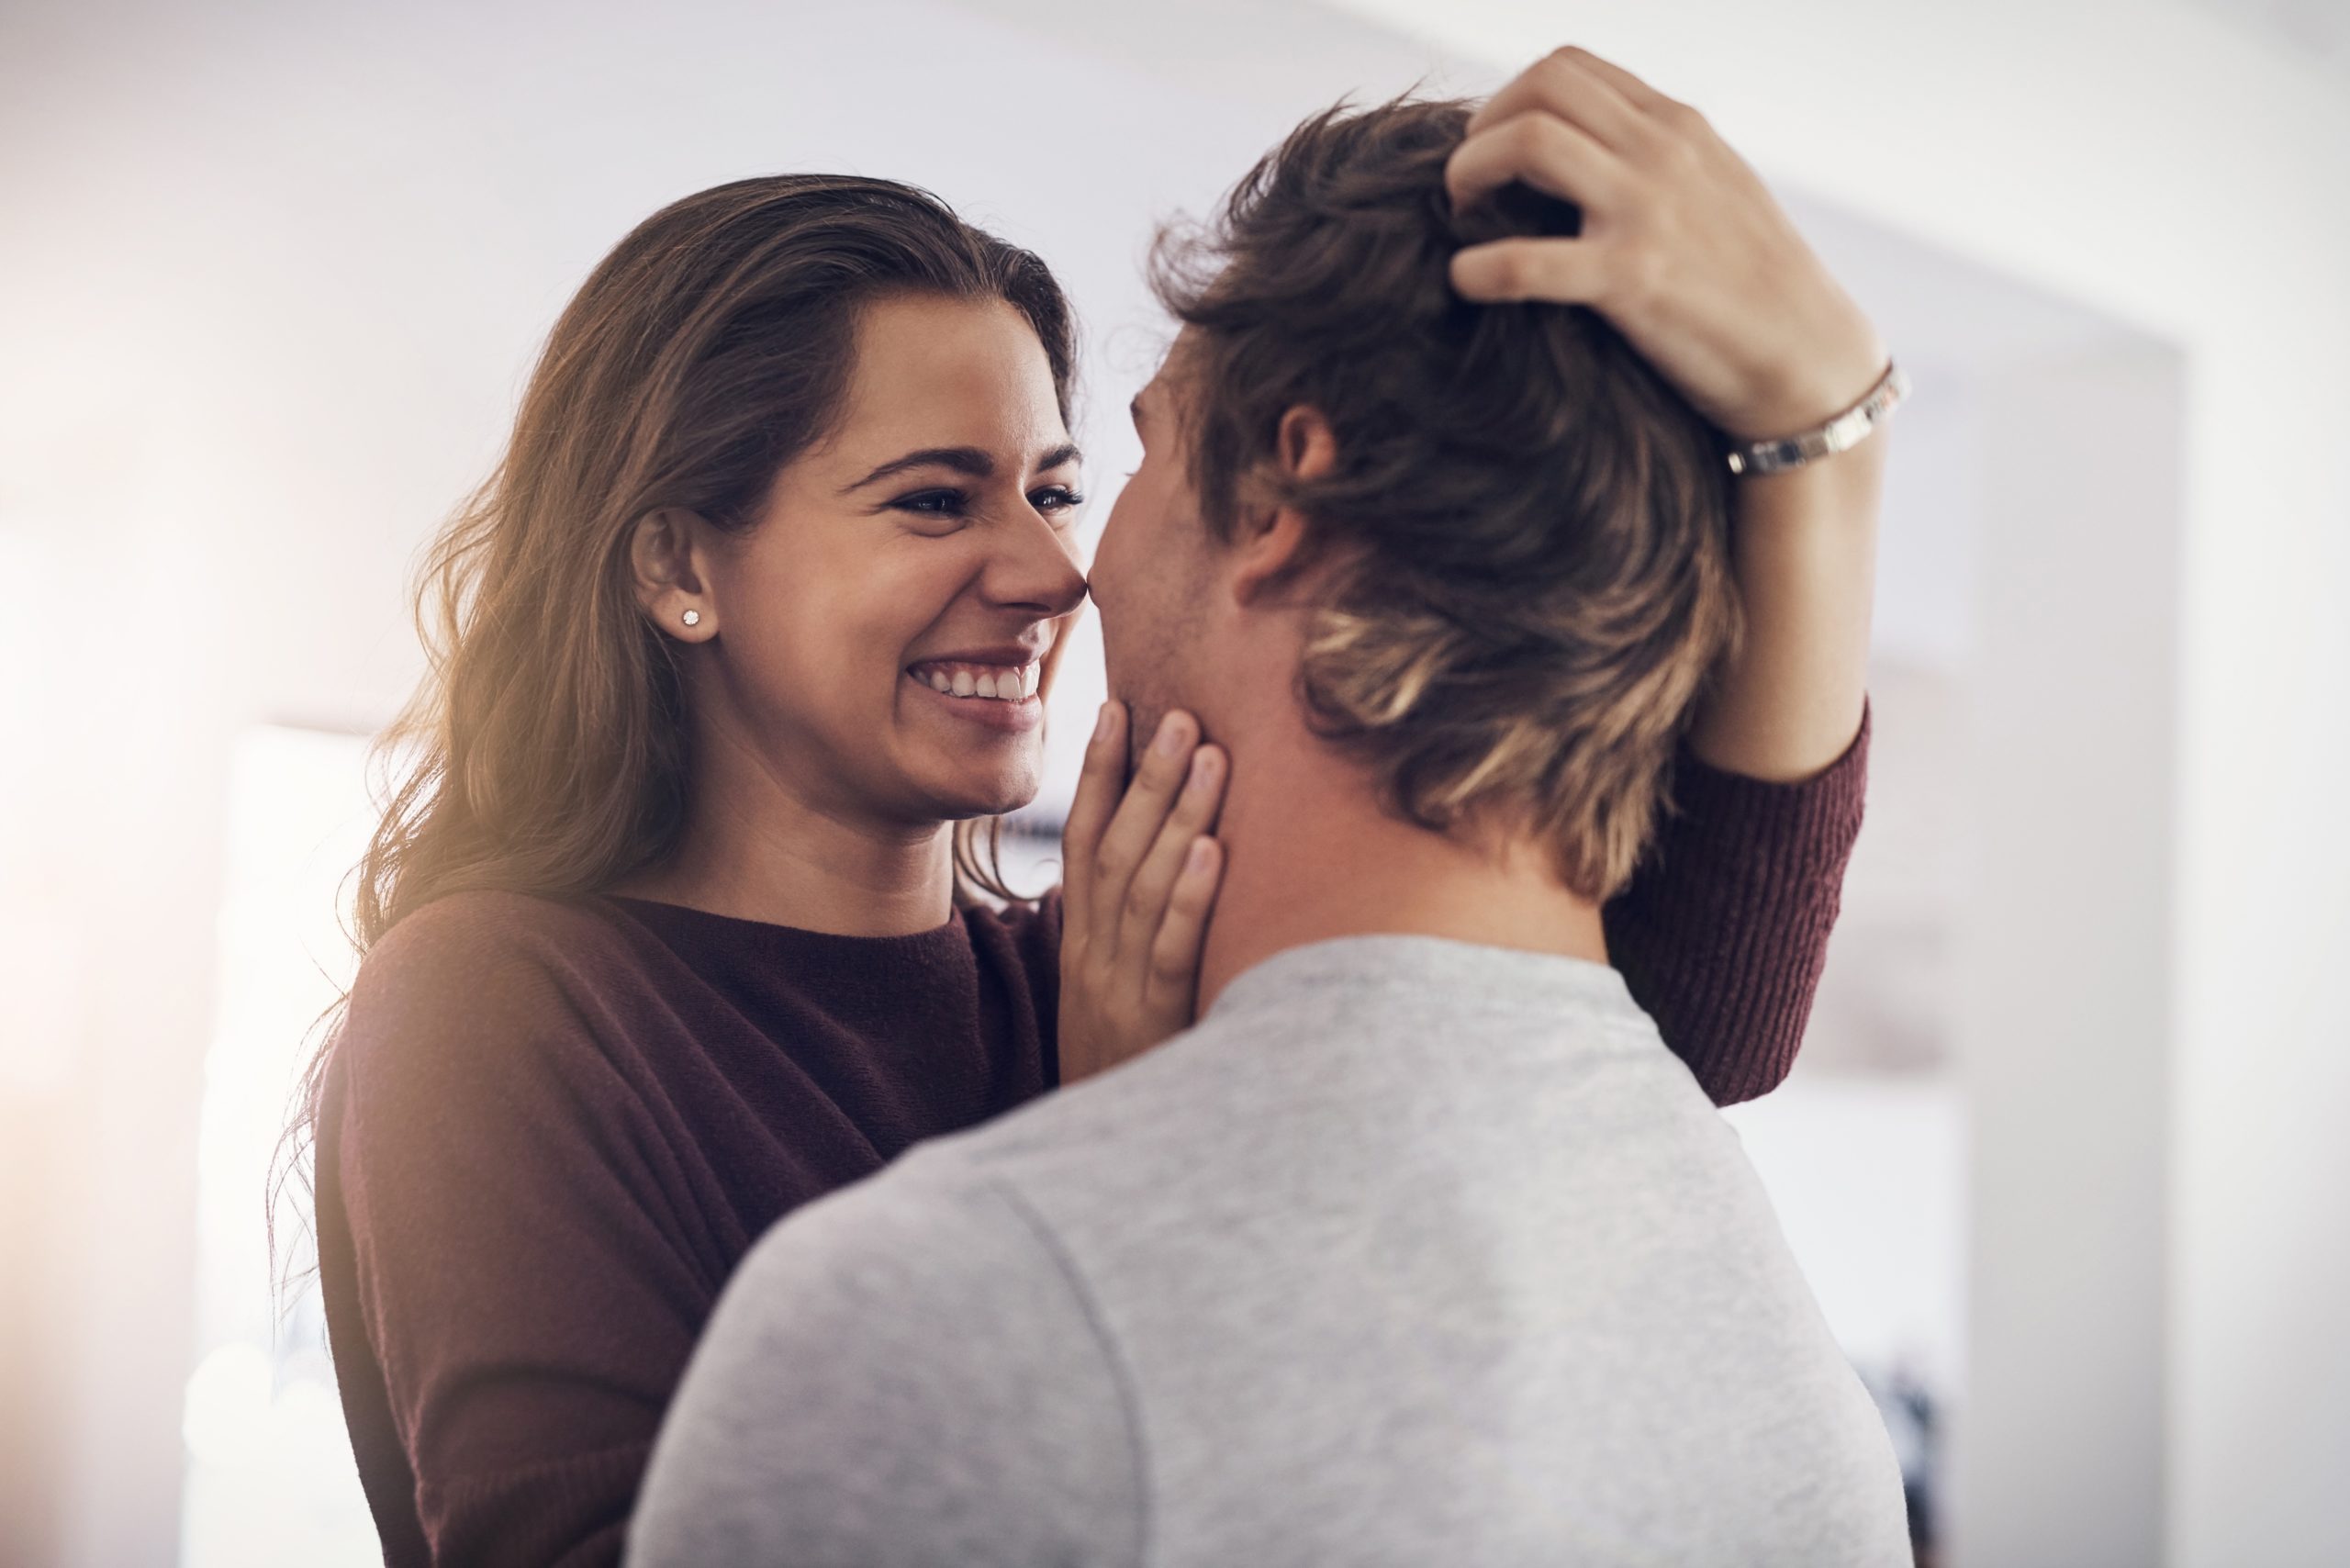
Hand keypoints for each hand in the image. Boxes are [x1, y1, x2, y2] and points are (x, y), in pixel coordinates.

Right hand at [1057, 703, 1226, 1084]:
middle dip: (1146, 776)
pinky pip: (1172, 949)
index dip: (1097, 772)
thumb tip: (1160, 867)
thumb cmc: (1121, 1070)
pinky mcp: (1154, 1020)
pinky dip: (1192, 896)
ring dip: (1177, 815)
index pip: (1084, 839)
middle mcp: (1093, 954)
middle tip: (1180, 713)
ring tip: (1210, 756)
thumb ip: (1127, 935)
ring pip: (1146, 885)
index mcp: (1081, 942)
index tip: (1118, 709)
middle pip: (1116, 848)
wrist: (1105, 1163)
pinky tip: (1216, 852)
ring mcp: (1119, 986)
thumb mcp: (1109, 997)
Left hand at [1446, 46, 1886, 440]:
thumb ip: (1655, 159)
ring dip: (1469, 173)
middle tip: (1467, 183)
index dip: (1510, 99)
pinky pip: (1527, 262)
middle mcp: (1662, 152)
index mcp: (1676, 126)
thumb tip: (1587, 152)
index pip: (1570, 67)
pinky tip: (1464, 281)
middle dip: (1483, 126)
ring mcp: (1647, 211)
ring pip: (1527, 141)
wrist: (1810, 358)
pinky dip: (1477, 268)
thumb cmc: (1755, 286)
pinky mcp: (1632, 280)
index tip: (1493, 149)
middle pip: (1541, 86)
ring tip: (1460, 217)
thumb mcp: (1713, 190)